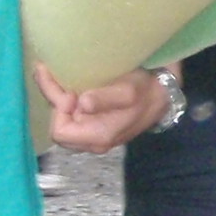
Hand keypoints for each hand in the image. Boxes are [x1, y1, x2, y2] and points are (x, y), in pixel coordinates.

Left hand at [34, 63, 170, 150]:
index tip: (70, 91)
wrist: (161, 94)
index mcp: (97, 137)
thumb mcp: (127, 92)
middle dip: (54, 101)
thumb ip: (104, 99)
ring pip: (61, 121)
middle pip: (57, 127)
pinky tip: (69, 83)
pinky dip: (65, 99)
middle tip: (56, 76)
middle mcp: (91, 141)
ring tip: (57, 74)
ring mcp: (91, 134)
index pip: (59, 132)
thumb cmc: (144, 91)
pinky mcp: (93, 125)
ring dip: (57, 98)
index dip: (58, 110)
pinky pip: (70, 117)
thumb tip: (82, 103)